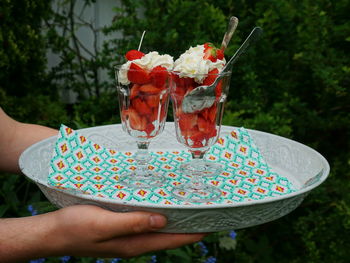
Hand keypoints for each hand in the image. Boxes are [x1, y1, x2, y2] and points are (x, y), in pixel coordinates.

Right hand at [50, 205, 203, 257]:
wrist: (54, 233)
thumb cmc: (76, 227)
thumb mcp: (103, 224)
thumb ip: (133, 223)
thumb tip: (163, 221)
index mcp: (132, 244)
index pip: (169, 240)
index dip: (190, 234)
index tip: (209, 226)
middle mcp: (133, 243)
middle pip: (167, 237)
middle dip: (186, 228)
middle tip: (204, 214)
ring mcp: (126, 238)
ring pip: (157, 231)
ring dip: (173, 223)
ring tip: (188, 211)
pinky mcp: (120, 230)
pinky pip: (145, 225)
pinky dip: (158, 218)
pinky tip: (160, 210)